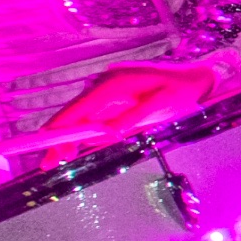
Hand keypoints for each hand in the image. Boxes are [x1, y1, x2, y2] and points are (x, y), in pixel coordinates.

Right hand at [33, 59, 222, 158]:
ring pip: (81, 118)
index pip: (79, 108)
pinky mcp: (113, 100)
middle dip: (59, 138)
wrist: (195, 77)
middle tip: (46, 163)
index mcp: (113, 84)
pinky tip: (73, 148)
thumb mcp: (159, 105)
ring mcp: (107, 93)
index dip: (61, 127)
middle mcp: (104, 86)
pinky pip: (93, 118)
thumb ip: (130, 119)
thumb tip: (106, 135)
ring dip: (69, 138)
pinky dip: (83, 133)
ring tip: (55, 159)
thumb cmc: (179, 90)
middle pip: (75, 114)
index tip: (45, 142)